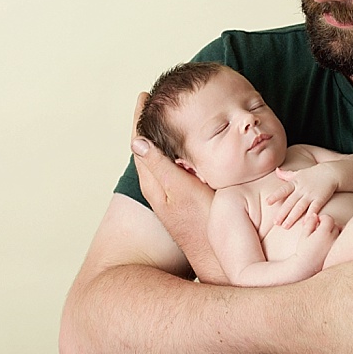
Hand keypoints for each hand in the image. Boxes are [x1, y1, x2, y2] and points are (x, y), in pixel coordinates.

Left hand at [131, 92, 223, 282]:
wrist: (216, 258)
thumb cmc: (201, 223)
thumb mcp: (180, 190)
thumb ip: (160, 166)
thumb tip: (136, 140)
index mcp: (153, 181)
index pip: (139, 142)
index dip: (140, 117)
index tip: (144, 94)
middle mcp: (156, 188)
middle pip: (146, 147)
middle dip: (147, 122)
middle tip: (153, 100)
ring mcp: (168, 196)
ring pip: (157, 157)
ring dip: (159, 135)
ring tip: (165, 117)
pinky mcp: (181, 201)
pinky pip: (169, 166)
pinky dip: (172, 150)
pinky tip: (184, 150)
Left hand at [266, 166, 338, 228]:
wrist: (331, 172)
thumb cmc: (314, 173)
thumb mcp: (299, 173)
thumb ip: (287, 174)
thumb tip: (276, 170)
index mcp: (295, 183)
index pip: (283, 190)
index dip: (275, 196)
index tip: (268, 202)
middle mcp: (302, 189)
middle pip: (290, 202)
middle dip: (282, 213)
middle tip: (275, 223)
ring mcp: (311, 194)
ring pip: (299, 207)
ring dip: (292, 217)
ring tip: (285, 226)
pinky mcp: (320, 199)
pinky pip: (314, 208)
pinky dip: (309, 215)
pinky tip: (304, 224)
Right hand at [292, 212, 338, 268]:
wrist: (306, 267)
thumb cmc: (303, 250)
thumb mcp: (304, 235)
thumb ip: (310, 223)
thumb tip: (315, 215)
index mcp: (324, 232)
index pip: (328, 218)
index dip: (322, 218)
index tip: (317, 222)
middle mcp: (333, 239)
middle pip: (335, 225)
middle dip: (328, 224)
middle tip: (319, 229)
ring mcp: (337, 246)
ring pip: (340, 233)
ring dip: (334, 231)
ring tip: (325, 236)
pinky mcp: (338, 253)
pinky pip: (341, 242)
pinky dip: (338, 240)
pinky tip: (329, 243)